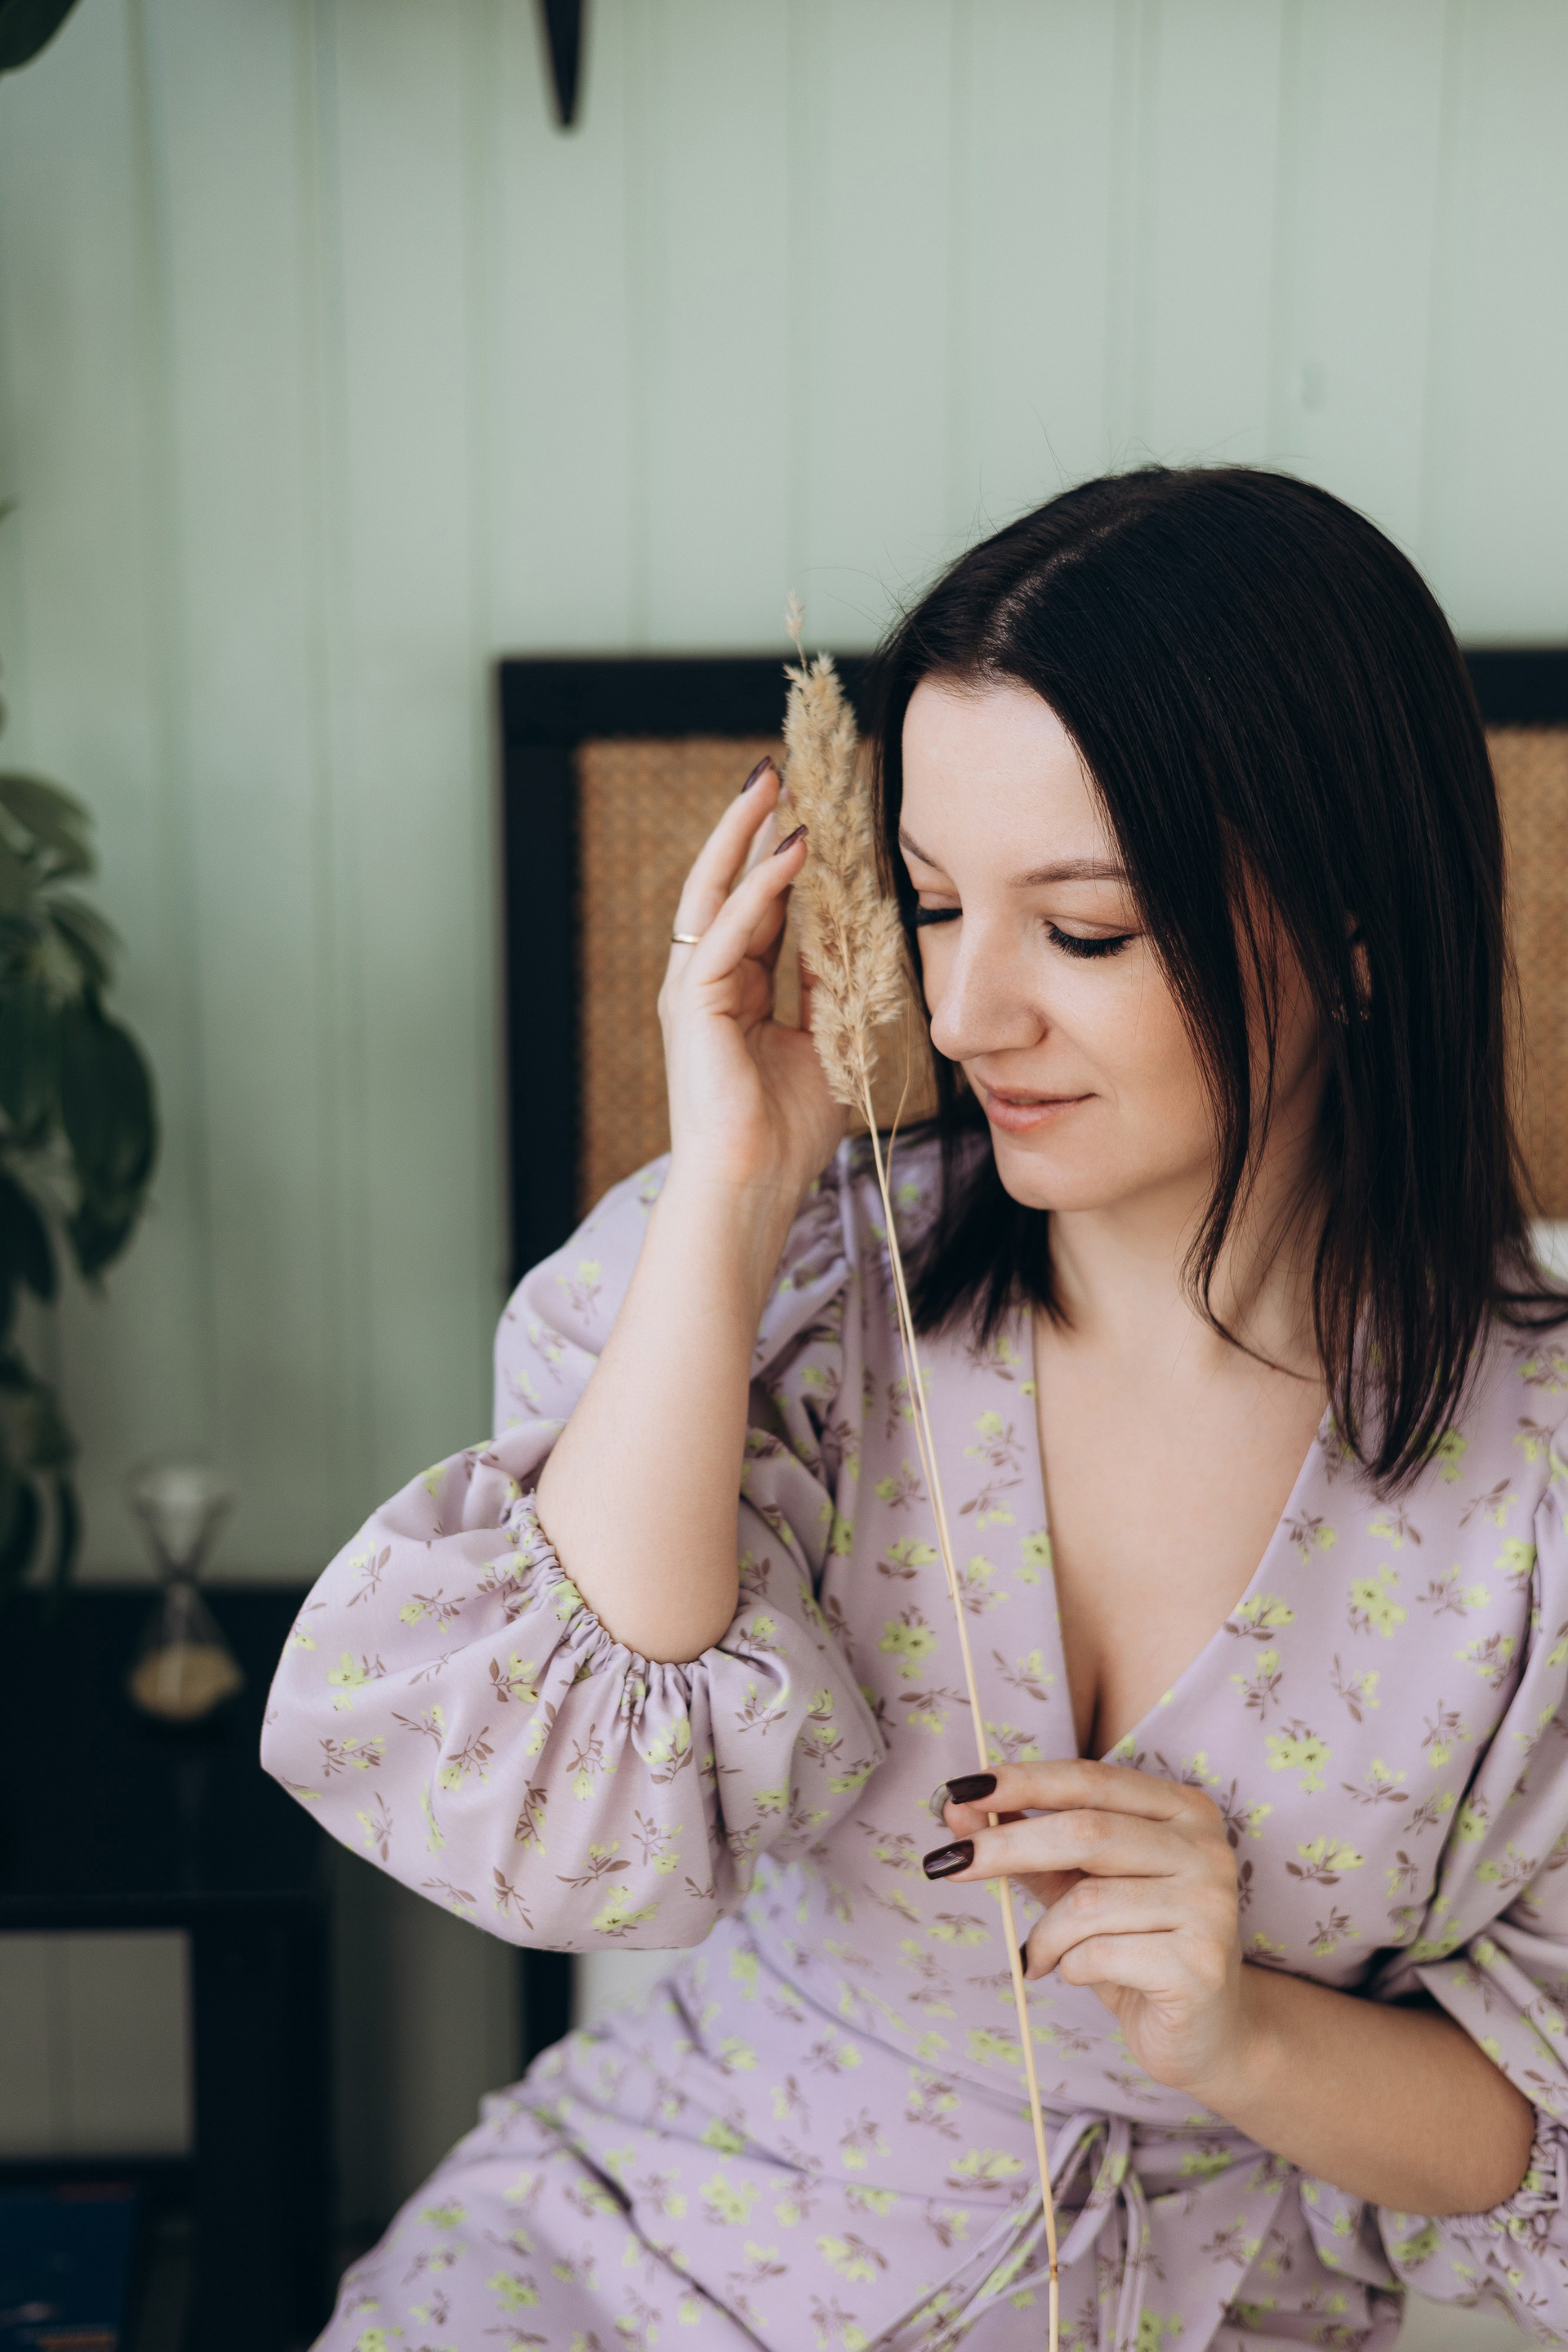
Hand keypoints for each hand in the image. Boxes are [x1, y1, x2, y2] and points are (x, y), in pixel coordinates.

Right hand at [659, 762, 844, 1218]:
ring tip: (775, 782)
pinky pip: (727, 929)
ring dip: (746, 833)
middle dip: (750, 823)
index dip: (782, 856)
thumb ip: (831, 992)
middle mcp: (706, 980)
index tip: (812, 809)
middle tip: (780, 766)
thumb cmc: (786, 1134)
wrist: (753, 1187)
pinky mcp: (693, 1003)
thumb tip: (851, 941)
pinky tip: (790, 850)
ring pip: (716, 891)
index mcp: (734, 991)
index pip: (759, 905)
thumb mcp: (827, 1045)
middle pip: (726, 881)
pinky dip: (759, 888)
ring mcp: (693, 989)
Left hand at [925, 1760, 1248, 2102]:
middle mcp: (1205, 1848)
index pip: (1090, 1779)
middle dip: (1004, 1847)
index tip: (958, 1790)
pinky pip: (1100, 1955)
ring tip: (1038, 1956)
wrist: (1204, 2033)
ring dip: (1043, 1935)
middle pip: (1084, 1832)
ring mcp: (1210, 1905)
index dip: (1021, 1781)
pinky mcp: (1200, 1965)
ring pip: (1087, 1903)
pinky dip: (1068, 1967)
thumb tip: (959, 1808)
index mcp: (1181, 1809)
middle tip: (944, 1865)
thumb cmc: (1136, 1946)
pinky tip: (1077, 1976)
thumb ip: (1029, 1845)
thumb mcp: (1082, 1887)